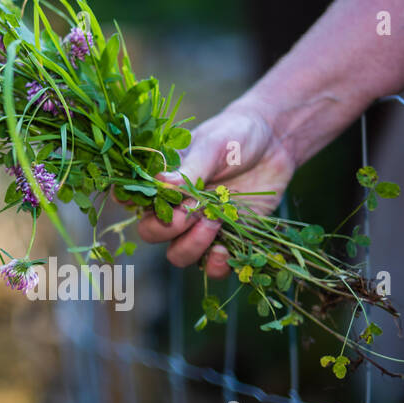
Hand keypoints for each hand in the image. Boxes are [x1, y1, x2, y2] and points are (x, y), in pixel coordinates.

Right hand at [134, 98, 297, 277]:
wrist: (275, 144)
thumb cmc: (235, 136)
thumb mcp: (212, 147)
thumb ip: (189, 169)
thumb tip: (160, 183)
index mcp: (162, 180)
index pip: (132, 196)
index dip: (128, 201)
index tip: (137, 200)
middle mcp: (175, 206)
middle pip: (151, 232)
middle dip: (167, 227)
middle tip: (192, 212)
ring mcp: (198, 226)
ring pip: (177, 254)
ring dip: (191, 246)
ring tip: (214, 223)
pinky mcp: (226, 239)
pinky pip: (210, 267)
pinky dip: (214, 265)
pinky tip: (224, 251)